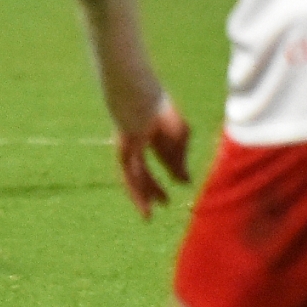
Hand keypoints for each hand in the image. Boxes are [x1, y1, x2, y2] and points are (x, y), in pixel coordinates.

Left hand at [116, 97, 190, 219]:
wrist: (136, 91)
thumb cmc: (158, 106)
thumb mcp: (178, 134)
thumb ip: (178, 158)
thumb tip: (183, 182)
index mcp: (152, 130)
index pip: (161, 154)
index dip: (171, 169)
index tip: (182, 183)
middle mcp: (137, 139)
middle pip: (142, 168)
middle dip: (152, 187)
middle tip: (163, 204)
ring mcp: (127, 144)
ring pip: (133, 175)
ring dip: (141, 195)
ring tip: (148, 215)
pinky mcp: (122, 148)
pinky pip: (128, 174)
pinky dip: (137, 190)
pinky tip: (145, 203)